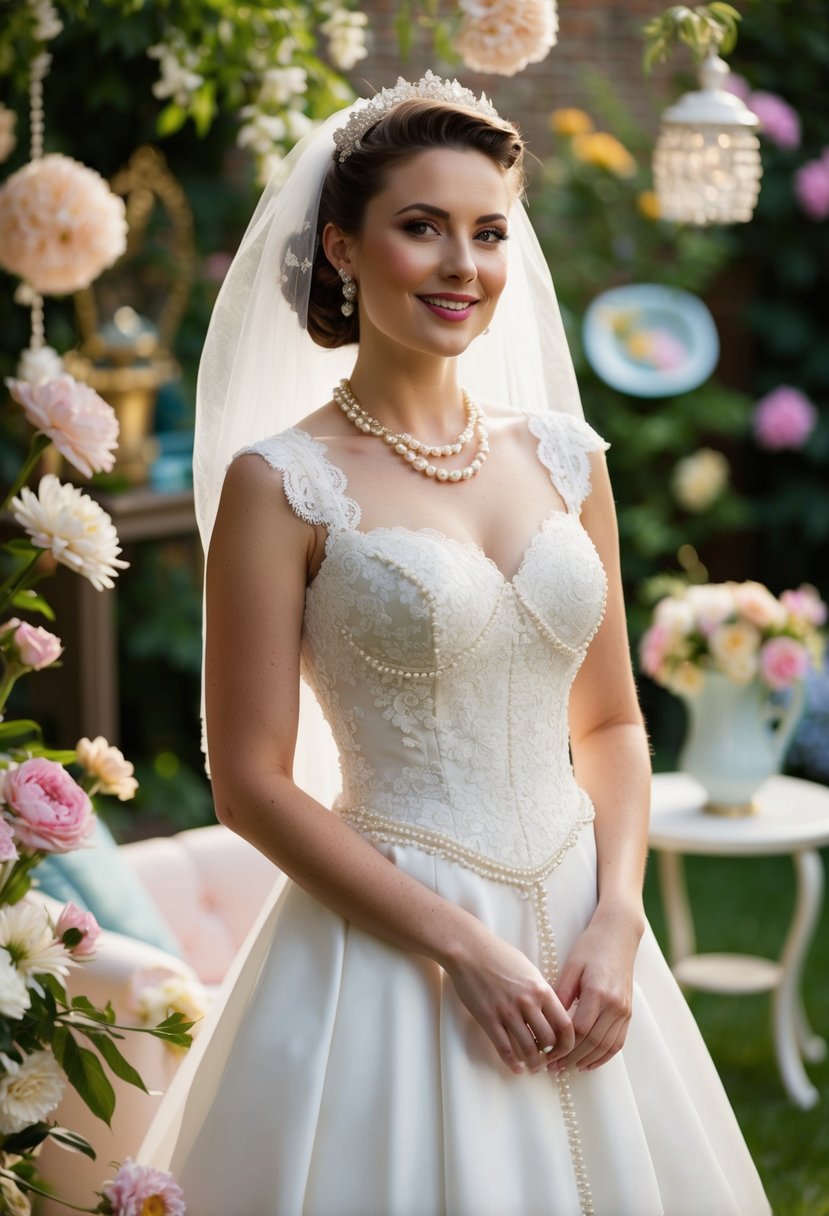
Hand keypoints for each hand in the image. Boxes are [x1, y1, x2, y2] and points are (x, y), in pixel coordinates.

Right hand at [444, 924, 575, 1074]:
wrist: (469, 950)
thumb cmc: (499, 955)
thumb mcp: (529, 970)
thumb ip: (541, 991)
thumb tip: (550, 1012)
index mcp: (541, 989)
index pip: (565, 1025)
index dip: (568, 1044)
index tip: (564, 1049)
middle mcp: (527, 1002)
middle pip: (548, 1040)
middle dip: (551, 1055)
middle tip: (549, 1060)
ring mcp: (507, 1012)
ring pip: (528, 1049)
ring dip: (533, 1062)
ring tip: (534, 1066)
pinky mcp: (488, 1019)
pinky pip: (504, 1048)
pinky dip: (512, 1062)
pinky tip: (516, 1068)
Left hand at [553, 903, 642, 1072]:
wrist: (619, 935)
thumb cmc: (590, 947)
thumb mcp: (570, 966)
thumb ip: (560, 993)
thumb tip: (547, 1021)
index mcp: (597, 992)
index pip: (579, 1030)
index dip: (562, 1046)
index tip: (547, 1054)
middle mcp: (614, 1004)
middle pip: (592, 1042)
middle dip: (571, 1058)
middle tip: (553, 1068)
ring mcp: (624, 1010)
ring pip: (606, 1046)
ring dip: (586, 1061)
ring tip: (567, 1068)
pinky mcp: (629, 1012)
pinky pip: (618, 1042)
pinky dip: (604, 1056)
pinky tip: (589, 1063)